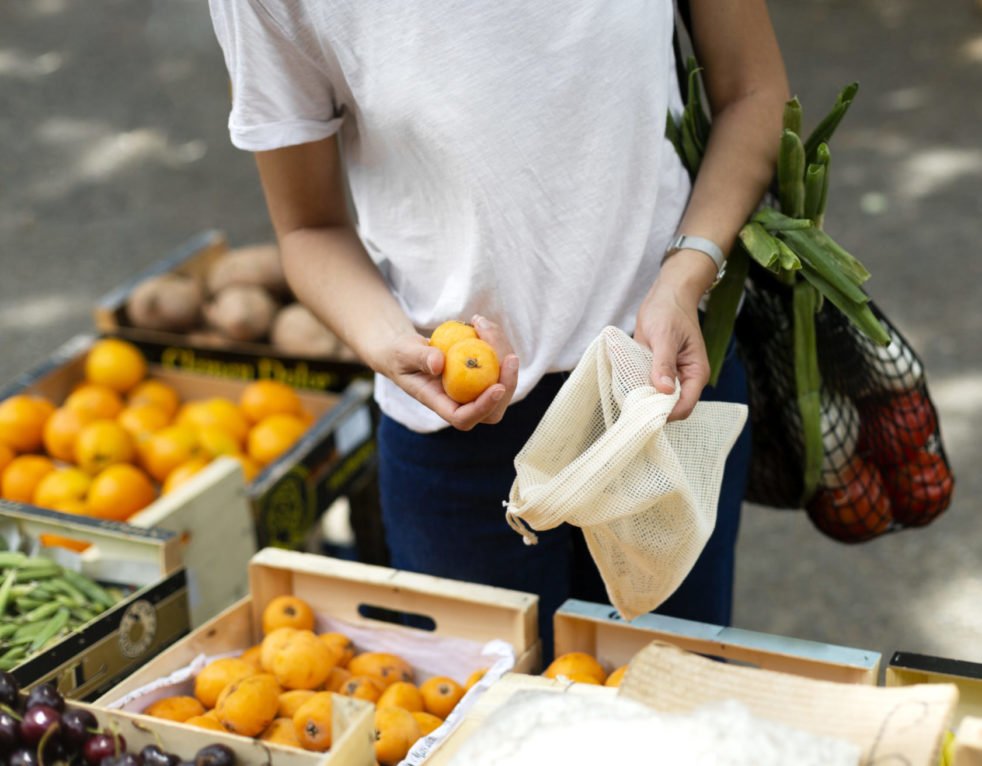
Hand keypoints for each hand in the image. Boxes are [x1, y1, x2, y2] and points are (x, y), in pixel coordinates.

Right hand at [380, 315, 519, 430]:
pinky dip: (497, 343)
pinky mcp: (481, 375)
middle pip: (493, 409)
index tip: (497, 387)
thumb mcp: (403, 353)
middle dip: (508, 384)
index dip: (483, 407)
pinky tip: (482, 324)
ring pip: (502, 384)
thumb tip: (439, 364)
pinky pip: (499, 365)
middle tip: (510, 357)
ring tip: (482, 324)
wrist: (406, 351)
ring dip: (502, 353)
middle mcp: (460, 403)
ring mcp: (473, 391)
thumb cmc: (399, 355)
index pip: (464, 418)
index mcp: (439, 404)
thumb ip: (419, 358)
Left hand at [634, 255, 712, 420]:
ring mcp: (671, 375)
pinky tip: (626, 385)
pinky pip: (647, 386)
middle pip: (671, 406)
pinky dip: (638, 388)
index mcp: (695, 373)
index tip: (645, 414)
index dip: (667, 414)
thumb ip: (664, 364)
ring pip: (658, 398)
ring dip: (644, 399)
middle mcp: (685, 378)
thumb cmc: (669, 311)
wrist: (666, 294)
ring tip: (627, 396)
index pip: (685, 406)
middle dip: (653, 409)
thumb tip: (664, 390)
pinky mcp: (657, 370)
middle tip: (631, 406)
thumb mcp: (664, 336)